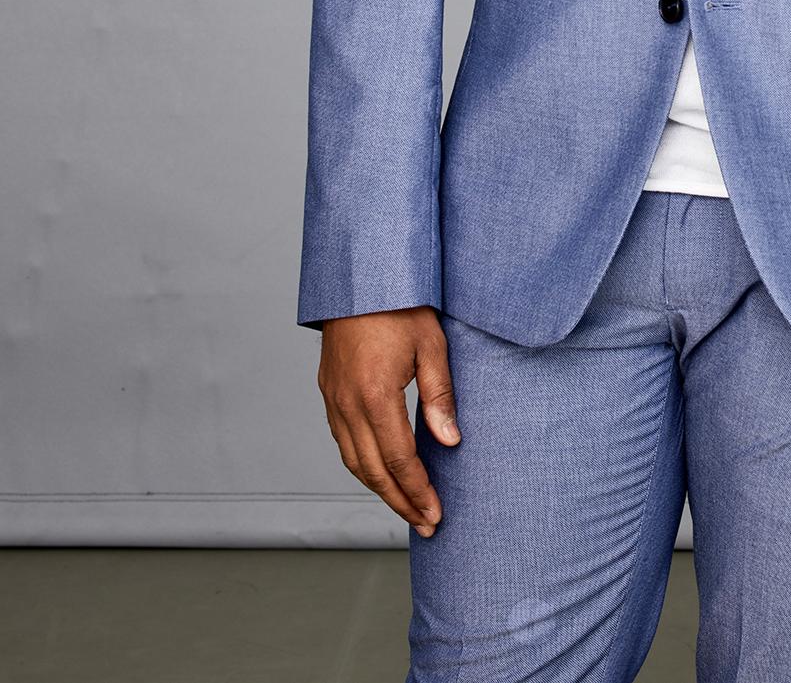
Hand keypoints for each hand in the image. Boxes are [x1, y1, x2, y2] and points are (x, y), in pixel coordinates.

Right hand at [317, 306, 460, 534]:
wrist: (359, 276)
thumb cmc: (400, 305)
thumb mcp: (431, 344)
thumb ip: (440, 395)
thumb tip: (449, 442)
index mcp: (375, 395)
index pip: (399, 460)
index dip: (418, 491)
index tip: (435, 514)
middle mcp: (348, 404)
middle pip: (372, 471)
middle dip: (400, 502)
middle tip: (425, 524)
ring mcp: (334, 399)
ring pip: (352, 461)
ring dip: (379, 489)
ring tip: (405, 507)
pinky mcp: (329, 391)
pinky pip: (343, 441)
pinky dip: (362, 465)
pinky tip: (379, 471)